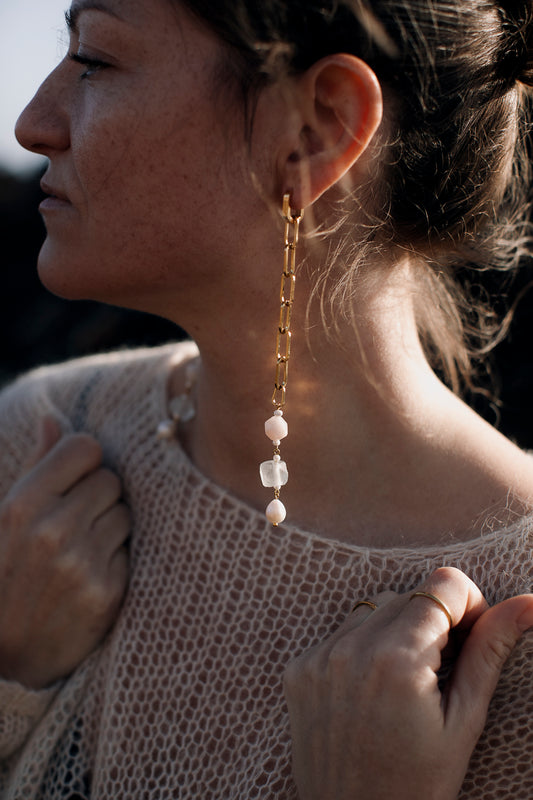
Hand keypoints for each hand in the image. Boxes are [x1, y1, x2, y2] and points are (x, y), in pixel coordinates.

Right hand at [0, 416, 129, 688]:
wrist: (6, 655)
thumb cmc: (3, 574)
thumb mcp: (4, 518)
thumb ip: (36, 467)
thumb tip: (54, 420)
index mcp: (22, 504)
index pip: (84, 447)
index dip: (84, 459)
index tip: (76, 476)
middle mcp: (53, 530)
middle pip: (111, 479)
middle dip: (98, 495)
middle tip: (77, 519)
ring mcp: (82, 562)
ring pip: (126, 513)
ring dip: (111, 525)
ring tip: (82, 548)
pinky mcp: (108, 591)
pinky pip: (131, 549)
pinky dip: (116, 557)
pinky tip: (91, 574)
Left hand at [283, 566, 532, 799]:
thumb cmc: (419, 784)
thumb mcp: (464, 720)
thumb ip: (491, 650)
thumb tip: (529, 601)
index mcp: (399, 660)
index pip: (442, 584)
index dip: (467, 605)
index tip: (470, 640)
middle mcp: (351, 650)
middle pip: (408, 595)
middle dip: (432, 623)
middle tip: (441, 673)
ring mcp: (319, 659)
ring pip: (373, 609)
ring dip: (395, 631)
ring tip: (406, 683)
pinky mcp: (298, 669)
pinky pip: (340, 633)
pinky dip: (361, 648)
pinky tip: (372, 691)